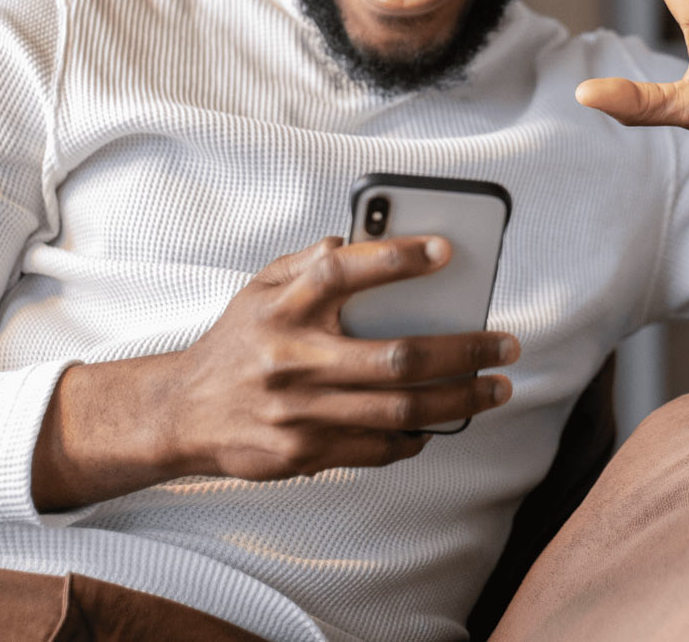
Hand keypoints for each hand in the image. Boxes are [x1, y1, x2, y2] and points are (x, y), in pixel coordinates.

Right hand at [32, 236, 517, 506]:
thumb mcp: (260, 288)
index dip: (395, 258)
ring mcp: (299, 412)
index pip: (341, 271)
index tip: (445, 251)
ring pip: (399, 410)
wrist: (183, 413)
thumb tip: (356, 237)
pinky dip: (416, 437)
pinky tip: (441, 423)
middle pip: (396, 357)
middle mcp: (292, 359)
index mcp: (282, 308)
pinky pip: (376, 448)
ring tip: (494, 388)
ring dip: (458, 400)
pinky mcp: (303, 452)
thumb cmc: (236, 343)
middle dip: (464, 351)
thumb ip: (307, 261)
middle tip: (505, 344)